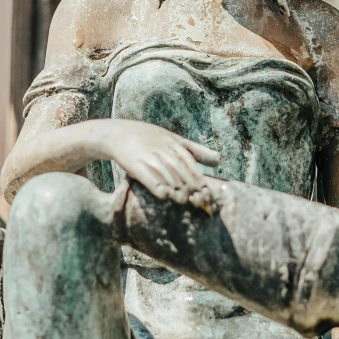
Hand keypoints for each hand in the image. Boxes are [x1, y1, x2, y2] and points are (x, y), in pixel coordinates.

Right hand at [99, 120, 219, 207]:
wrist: (120, 134)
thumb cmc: (151, 138)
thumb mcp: (175, 139)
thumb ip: (197, 150)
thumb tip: (219, 161)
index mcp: (176, 146)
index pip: (192, 167)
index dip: (200, 182)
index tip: (207, 195)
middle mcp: (165, 153)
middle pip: (183, 175)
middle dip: (192, 190)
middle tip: (201, 204)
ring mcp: (151, 160)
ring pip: (169, 180)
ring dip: (179, 192)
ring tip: (187, 202)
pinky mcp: (137, 167)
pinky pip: (150, 181)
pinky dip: (158, 189)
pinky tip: (165, 196)